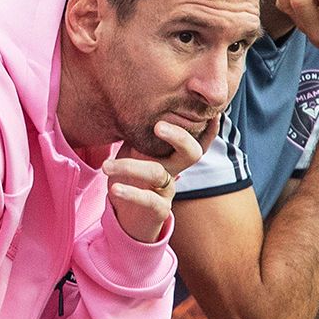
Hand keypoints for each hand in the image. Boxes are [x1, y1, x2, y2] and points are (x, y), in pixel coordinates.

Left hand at [104, 120, 210, 241]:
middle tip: (158, 126)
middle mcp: (175, 169)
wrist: (126, 216)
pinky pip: (150, 200)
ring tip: (106, 166)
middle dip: (179, 136)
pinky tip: (114, 188)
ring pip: (157, 173)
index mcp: (172, 152)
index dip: (209, 127)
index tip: (212, 112)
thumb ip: (138, 130)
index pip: (196, 137)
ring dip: (128, 166)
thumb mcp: (135, 149)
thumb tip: (130, 102)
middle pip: (192, 152)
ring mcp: (169, 189)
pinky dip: (131, 193)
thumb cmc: (132, 175)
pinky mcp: (159, 210)